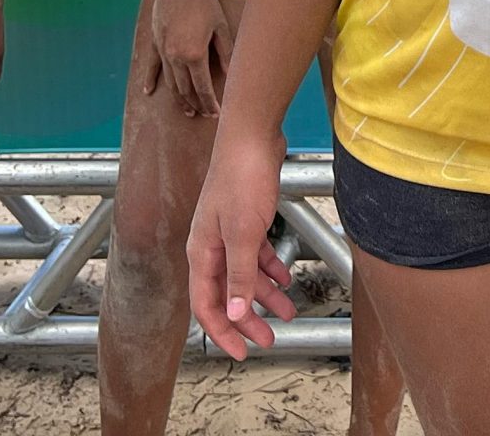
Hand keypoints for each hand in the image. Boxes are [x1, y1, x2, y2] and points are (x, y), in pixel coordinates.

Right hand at [141, 0, 228, 118]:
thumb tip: (230, 73)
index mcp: (194, 55)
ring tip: (187, 109)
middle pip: (185, 89)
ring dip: (178, 98)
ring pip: (170, 83)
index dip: (210, 102)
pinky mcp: (155, 43)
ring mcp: (163, 52)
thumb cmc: (203, 3)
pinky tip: (149, 92)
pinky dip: (151, 80)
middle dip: (196, 104)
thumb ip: (225, 52)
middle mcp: (176, 58)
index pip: (203, 87)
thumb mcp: (220, 27)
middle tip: (204, 114)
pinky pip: (152, 66)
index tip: (216, 113)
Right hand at [189, 129, 297, 356]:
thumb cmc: (242, 179)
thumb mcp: (243, 234)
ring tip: (287, 312)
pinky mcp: (247, 218)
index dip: (222, 332)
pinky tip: (285, 277)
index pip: (206, 305)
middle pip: (227, 294)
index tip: (241, 353)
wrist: (252, 135)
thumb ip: (239, 275)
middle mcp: (211, 246)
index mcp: (202, 253)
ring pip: (245, 275)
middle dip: (248, 319)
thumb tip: (234, 313)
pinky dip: (270, 268)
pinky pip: (256, 253)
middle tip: (270, 339)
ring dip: (265, 295)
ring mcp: (228, 232)